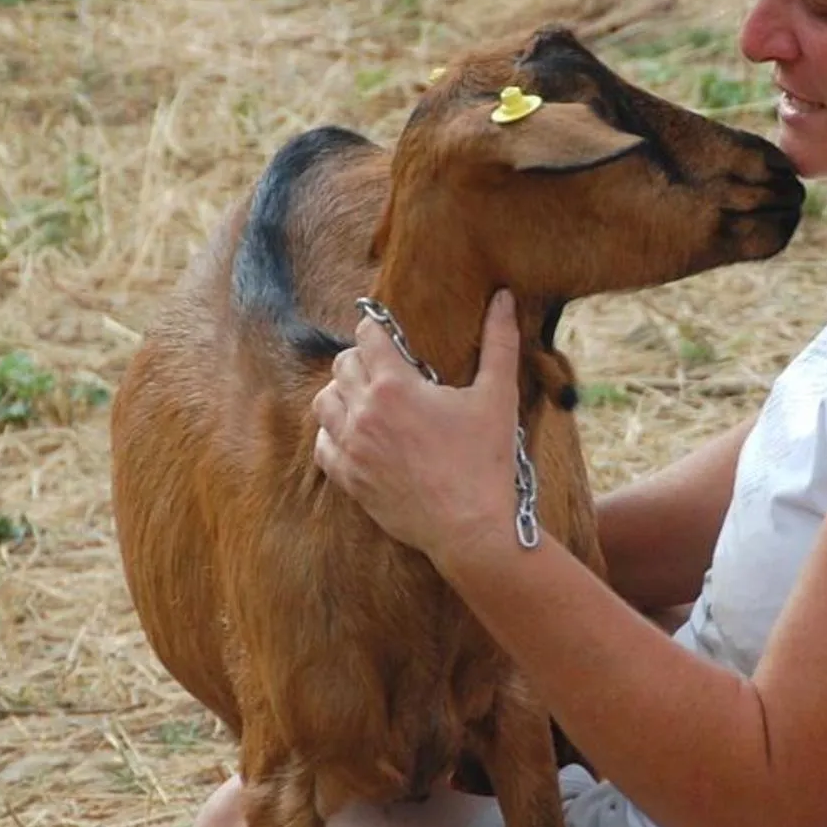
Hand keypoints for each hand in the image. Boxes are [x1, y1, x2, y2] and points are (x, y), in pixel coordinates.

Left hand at [312, 291, 522, 567]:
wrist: (470, 528)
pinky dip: (333, 433)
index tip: (390, 336)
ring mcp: (351, 448)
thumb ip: (499, 342)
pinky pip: (322, 444)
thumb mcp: (497, 397)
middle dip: (363, 360)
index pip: (366, 336)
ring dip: (343, 394)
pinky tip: (358, 435)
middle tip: (389, 370)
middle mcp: (363, 412)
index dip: (377, 330)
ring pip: (324, 402)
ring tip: (370, 400)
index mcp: (394, 386)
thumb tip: (504, 298)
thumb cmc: (486, 462)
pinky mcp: (348, 479)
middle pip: (342, 365)